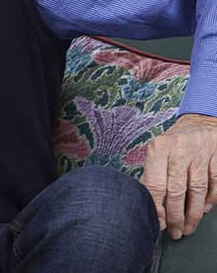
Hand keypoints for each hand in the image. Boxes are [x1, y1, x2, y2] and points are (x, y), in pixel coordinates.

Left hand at [141, 113, 216, 238]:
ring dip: (193, 214)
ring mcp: (201, 153)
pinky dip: (211, 201)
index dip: (156, 207)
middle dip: (176, 216)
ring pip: (198, 190)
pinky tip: (204, 211)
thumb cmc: (172, 143)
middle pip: (177, 190)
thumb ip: (152, 174)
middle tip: (175, 233)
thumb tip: (146, 203)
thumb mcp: (156, 152)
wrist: (198, 124)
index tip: (157, 224)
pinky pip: (215, 184)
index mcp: (159, 148)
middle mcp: (179, 150)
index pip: (155, 183)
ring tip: (188, 228)